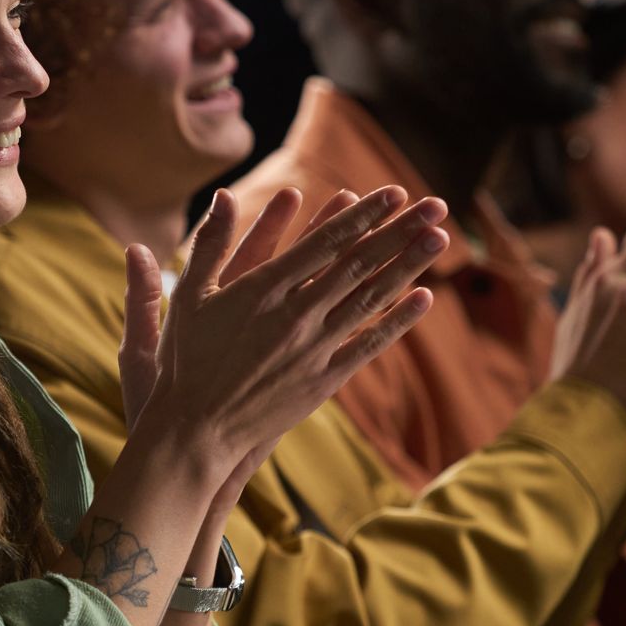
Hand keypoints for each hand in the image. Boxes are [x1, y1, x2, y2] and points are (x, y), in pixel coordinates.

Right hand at [122, 186, 447, 484]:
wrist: (196, 432)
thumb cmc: (186, 362)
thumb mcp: (190, 296)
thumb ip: (209, 243)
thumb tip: (224, 193)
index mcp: (263, 289)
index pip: (324, 243)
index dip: (362, 215)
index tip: (394, 193)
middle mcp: (295, 315)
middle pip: (358, 264)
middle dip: (399, 231)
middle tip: (436, 204)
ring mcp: (312, 349)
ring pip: (369, 300)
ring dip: (407, 267)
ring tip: (440, 240)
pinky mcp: (322, 380)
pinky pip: (367, 346)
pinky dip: (396, 322)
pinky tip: (425, 299)